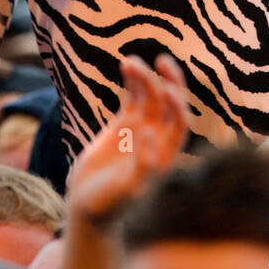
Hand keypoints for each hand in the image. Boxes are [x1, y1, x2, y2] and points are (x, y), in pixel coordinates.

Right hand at [67, 55, 188, 224]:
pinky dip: (132, 81)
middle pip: (171, 103)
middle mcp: (159, 138)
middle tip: (162, 61)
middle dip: (171, 81)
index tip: (165, 91)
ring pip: (150, 95)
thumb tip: (150, 132)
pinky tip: (126, 65)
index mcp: (166, 155)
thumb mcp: (127, 191)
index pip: (180, 123)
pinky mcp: (125, 123)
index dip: (176, 106)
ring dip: (144, 76)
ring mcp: (142, 127)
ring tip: (130, 62)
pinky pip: (133, 96)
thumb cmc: (110, 205)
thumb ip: (143, 165)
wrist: (88, 206)